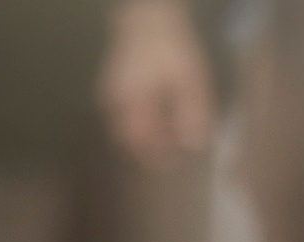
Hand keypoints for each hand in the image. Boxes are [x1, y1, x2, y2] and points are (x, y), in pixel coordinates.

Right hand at [98, 0, 215, 168]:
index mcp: (132, 102)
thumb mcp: (189, 80)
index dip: (156, 156)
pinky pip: (120, 116)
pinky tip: (156, 115)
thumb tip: (195, 145)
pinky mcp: (110, 88)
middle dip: (147, 150)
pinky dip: (136, 123)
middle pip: (126, 139)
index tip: (173, 162)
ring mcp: (108, 94)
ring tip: (167, 131)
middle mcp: (114, 102)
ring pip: (121, 128)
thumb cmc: (170, 47)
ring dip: (142, 136)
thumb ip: (193, 113)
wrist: (147, 17)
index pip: (140, 142)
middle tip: (170, 152)